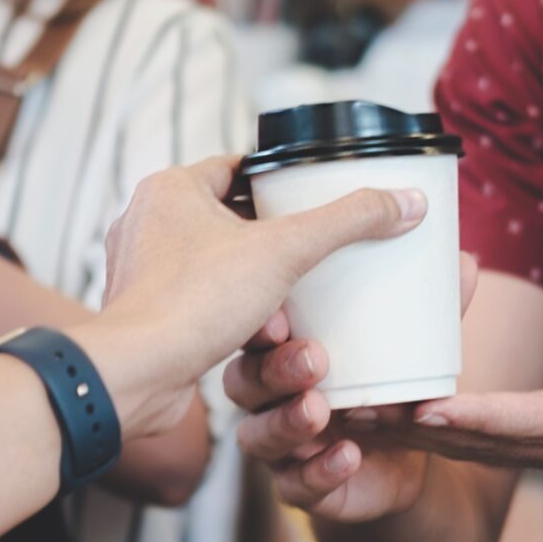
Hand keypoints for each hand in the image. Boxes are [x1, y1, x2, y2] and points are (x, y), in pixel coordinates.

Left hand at [78, 156, 426, 442]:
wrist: (137, 374)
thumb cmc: (191, 303)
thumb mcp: (285, 251)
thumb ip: (348, 222)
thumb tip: (405, 202)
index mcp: (171, 188)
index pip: (238, 167)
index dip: (280, 180)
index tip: (315, 196)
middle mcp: (148, 223)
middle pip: (231, 218)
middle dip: (275, 242)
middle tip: (314, 255)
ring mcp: (142, 270)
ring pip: (217, 266)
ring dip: (258, 285)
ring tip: (293, 302)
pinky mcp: (145, 313)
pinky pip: (200, 304)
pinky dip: (233, 315)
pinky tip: (265, 334)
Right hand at [225, 255, 480, 522]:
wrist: (409, 459)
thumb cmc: (392, 383)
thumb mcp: (412, 349)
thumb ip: (431, 311)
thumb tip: (467, 263)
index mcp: (283, 351)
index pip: (255, 333)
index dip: (257, 326)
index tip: (280, 316)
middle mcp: (269, 398)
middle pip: (244, 383)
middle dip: (273, 371)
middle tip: (314, 361)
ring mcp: (280, 446)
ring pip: (257, 436)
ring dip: (285, 422)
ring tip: (319, 410)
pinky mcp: (300, 488)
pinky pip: (295, 486)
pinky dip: (318, 472)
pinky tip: (347, 456)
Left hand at [343, 292, 542, 474]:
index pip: (532, 420)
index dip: (477, 414)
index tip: (425, 405)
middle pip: (483, 445)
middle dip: (418, 431)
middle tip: (356, 412)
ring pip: (473, 452)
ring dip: (414, 438)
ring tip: (349, 417)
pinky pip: (481, 447)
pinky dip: (434, 436)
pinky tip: (390, 417)